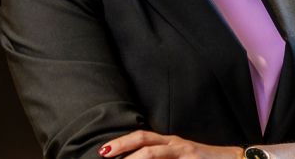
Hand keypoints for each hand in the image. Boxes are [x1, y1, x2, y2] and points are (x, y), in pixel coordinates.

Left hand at [98, 130, 243, 158]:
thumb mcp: (179, 158)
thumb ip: (162, 158)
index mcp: (168, 142)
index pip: (141, 138)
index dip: (123, 143)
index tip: (105, 151)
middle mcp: (173, 142)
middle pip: (143, 139)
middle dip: (121, 145)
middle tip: (102, 152)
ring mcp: (183, 150)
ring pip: (153, 151)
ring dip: (134, 157)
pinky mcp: (191, 158)